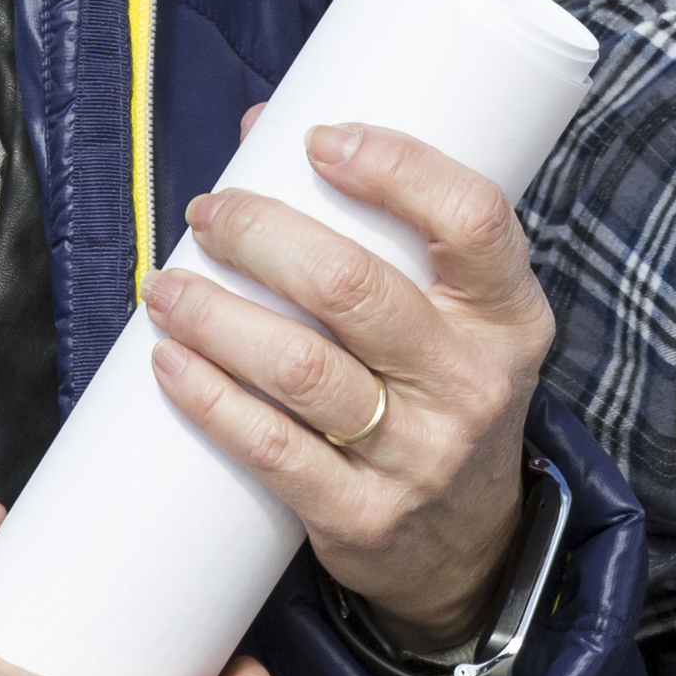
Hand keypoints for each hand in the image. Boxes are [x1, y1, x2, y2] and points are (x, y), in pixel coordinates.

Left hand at [144, 122, 554, 651]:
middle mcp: (472, 382)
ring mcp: (420, 455)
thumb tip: (263, 126)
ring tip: (166, 287)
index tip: (318, 140)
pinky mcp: (361, 515)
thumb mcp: (457, 317)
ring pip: (301, 368)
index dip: (395, 167)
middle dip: (261, 236)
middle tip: (210, 213)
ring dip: (216, 316)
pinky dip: (209, 398)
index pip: (473, 219)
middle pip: (355, 288)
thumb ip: (382, 225)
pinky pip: (271, 448)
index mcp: (508, 316)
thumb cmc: (443, 397)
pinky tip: (170, 363)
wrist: (469, 549)